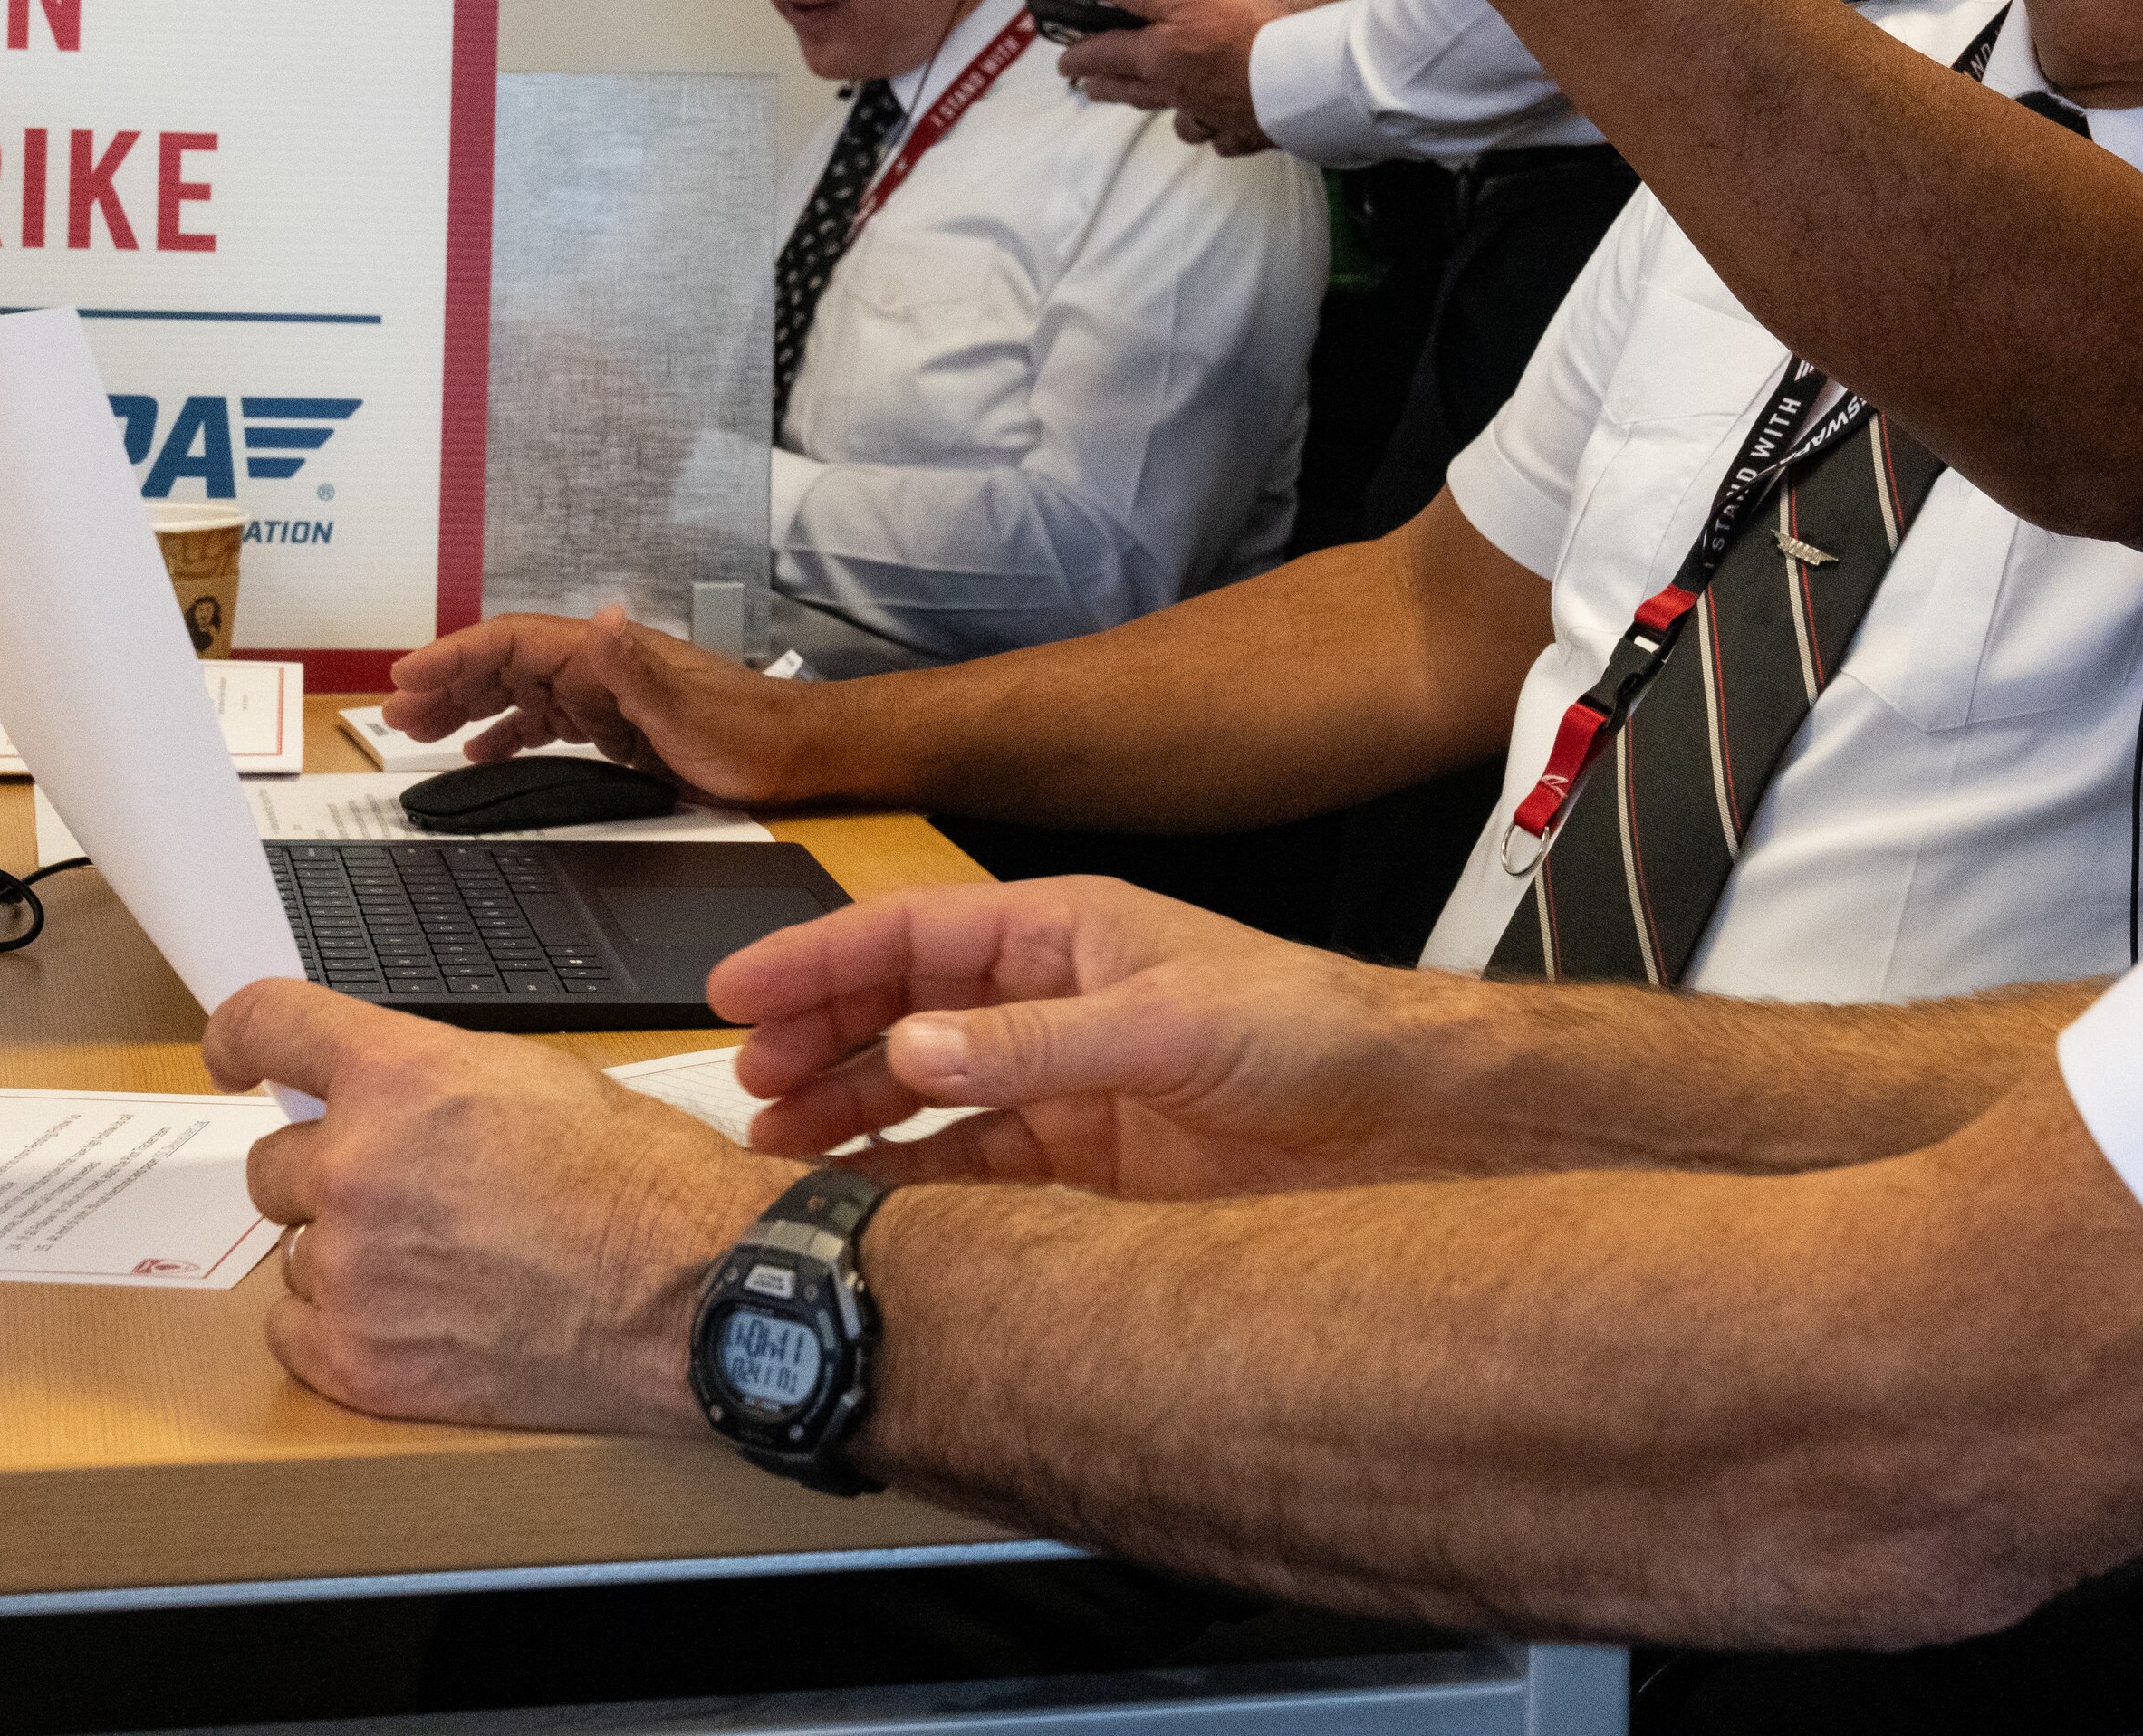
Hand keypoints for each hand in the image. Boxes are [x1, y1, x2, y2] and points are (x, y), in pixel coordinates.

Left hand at [210, 977, 786, 1434]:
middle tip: (408, 1199)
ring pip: (298, 1252)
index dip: (238, 1040)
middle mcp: (356, 1166)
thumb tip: (377, 1098)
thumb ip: (428, 1084)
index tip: (231, 1059)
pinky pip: (295, 1333)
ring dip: (348, 1256)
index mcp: (399, 1076)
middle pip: (275, 1165)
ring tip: (441, 1268)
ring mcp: (352, 1270)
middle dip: (330, 1176)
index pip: (265, 1027)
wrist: (691, 1286)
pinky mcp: (360, 1361)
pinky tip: (414, 1320)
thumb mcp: (534, 1079)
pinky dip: (342, 1328)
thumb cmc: (641, 1181)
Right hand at [370, 607, 830, 803]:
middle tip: (392, 712)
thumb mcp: (690, 708)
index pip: (513, 642)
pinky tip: (478, 752)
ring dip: (465, 707)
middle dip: (445, 683)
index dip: (455, 655)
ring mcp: (607, 697)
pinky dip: (506, 734)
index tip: (406, 675)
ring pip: (518, 694)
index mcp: (607, 656)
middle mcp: (600, 668)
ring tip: (415, 730)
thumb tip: (603, 620)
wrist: (799, 755)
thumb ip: (639, 667)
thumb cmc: (751, 734)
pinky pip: (545, 724)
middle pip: (504, 665)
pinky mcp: (617, 727)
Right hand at [710, 875, 1474, 1200]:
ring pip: (926, 1097)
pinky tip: (872, 1207)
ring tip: (784, 1159)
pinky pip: (976, 1170)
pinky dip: (917, 1186)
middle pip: (901, 1014)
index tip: (740, 998)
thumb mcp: (1167, 1022)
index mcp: (1064, 936)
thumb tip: (916, 1048)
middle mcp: (1051, 1004)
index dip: (819, 961)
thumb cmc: (1311, 1028)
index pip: (912, 935)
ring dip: (854, 1122)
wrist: (1402, 1119)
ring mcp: (1064, 1085)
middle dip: (818, 1045)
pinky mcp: (1089, 1164)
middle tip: (747, 1092)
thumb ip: (1035, 1044)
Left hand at [1050, 0, 1351, 154]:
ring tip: (1155, 102)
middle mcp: (1179, 92)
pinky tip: (1218, 127)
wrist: (1303, 77)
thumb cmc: (1248, 31)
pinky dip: (1216, 133)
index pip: (1107, 55)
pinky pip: (1221, 138)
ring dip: (1161, 111)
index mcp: (1159, 57)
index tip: (1064, 61)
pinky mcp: (1246, 132)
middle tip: (1088, 87)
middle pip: (1131, 92)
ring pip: (1177, 120)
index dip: (1081, 56)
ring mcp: (1212, 117)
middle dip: (1106, 88)